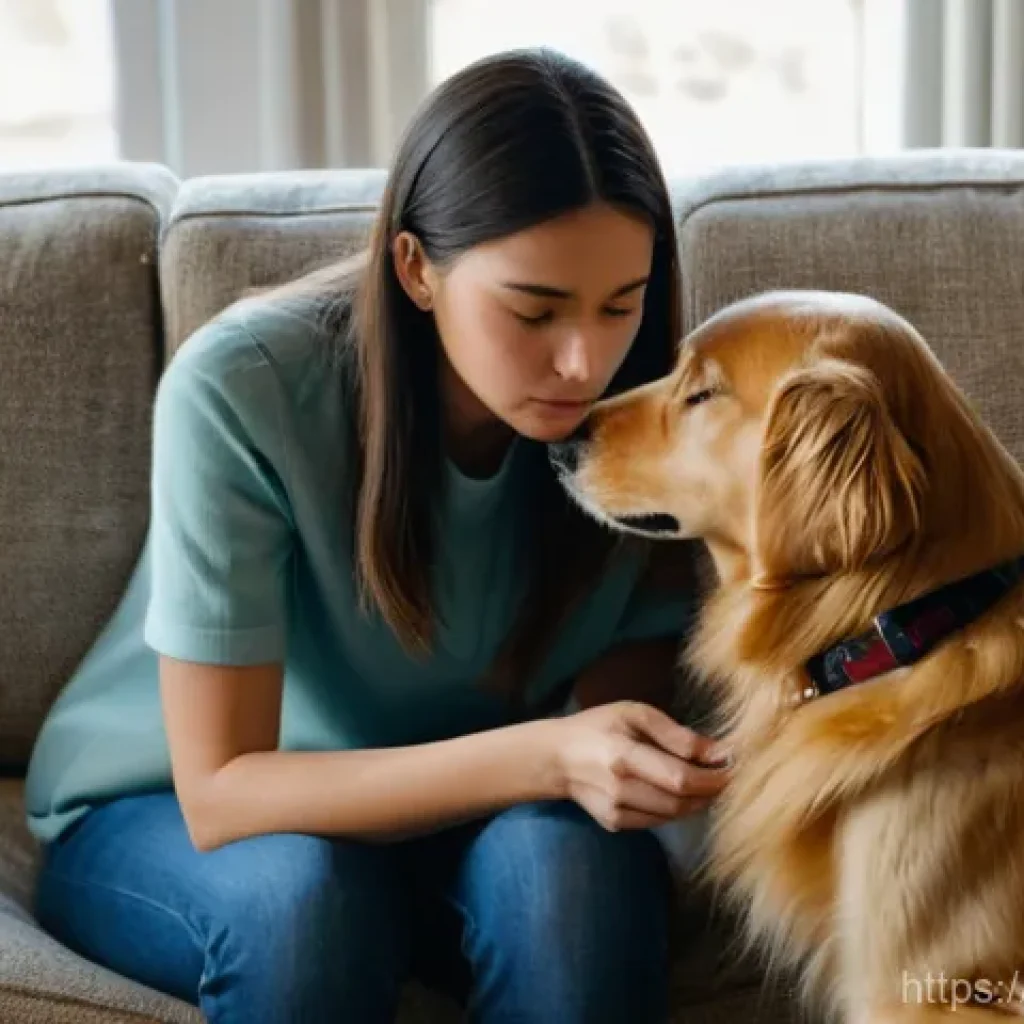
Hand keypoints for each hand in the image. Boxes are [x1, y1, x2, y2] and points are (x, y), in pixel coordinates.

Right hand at [552, 700, 732, 831]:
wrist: (557, 758)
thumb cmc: (598, 726)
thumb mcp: (634, 714)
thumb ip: (676, 735)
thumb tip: (719, 753)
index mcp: (623, 756)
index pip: (680, 778)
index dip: (712, 778)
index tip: (733, 767)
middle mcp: (620, 789)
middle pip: (681, 802)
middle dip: (711, 791)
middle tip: (726, 776)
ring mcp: (616, 812)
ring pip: (673, 815)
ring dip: (698, 801)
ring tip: (707, 782)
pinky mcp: (615, 825)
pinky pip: (658, 821)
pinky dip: (677, 808)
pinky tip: (680, 792)